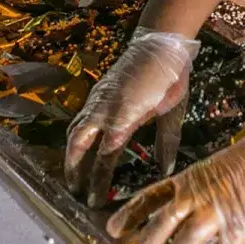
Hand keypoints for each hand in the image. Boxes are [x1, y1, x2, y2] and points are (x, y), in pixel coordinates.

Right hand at [64, 30, 199, 207]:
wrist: (160, 43)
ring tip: (73, 172)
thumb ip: (166, 142)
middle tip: (75, 191)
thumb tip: (165, 170)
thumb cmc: (170, 78)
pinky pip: (81, 116)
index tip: (94, 201)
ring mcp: (98, 98)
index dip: (97, 181)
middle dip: (73, 169)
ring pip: (75, 129)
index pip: (104, 157)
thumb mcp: (172, 112)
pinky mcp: (98, 91)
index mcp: (123, 118)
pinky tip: (82, 144)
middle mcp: (104, 109)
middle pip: (78, 143)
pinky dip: (76, 134)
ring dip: (71, 152)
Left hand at [106, 112, 244, 243]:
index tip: (113, 230)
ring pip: (183, 243)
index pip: (149, 197)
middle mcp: (196, 195)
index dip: (129, 215)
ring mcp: (215, 212)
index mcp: (189, 179)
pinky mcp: (238, 228)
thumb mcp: (218, 168)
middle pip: (160, 223)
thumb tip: (192, 211)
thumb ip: (201, 190)